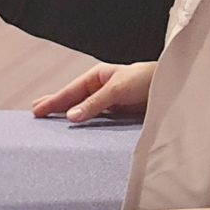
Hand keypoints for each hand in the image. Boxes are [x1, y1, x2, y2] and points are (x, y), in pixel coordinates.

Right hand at [31, 60, 155, 121]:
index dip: (54, 101)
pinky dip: (85, 126)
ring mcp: (109, 104)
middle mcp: (101, 90)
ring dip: (69, 117)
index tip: (37, 111)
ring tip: (50, 124)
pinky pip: (97, 123)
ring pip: (84, 112)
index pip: (71, 91)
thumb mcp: (118, 89)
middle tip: (35, 115)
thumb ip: (95, 103)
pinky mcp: (118, 117)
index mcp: (98, 77)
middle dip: (56, 106)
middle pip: (74, 100)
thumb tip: (71, 116)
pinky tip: (76, 132)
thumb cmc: (147, 80)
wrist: (174, 90)